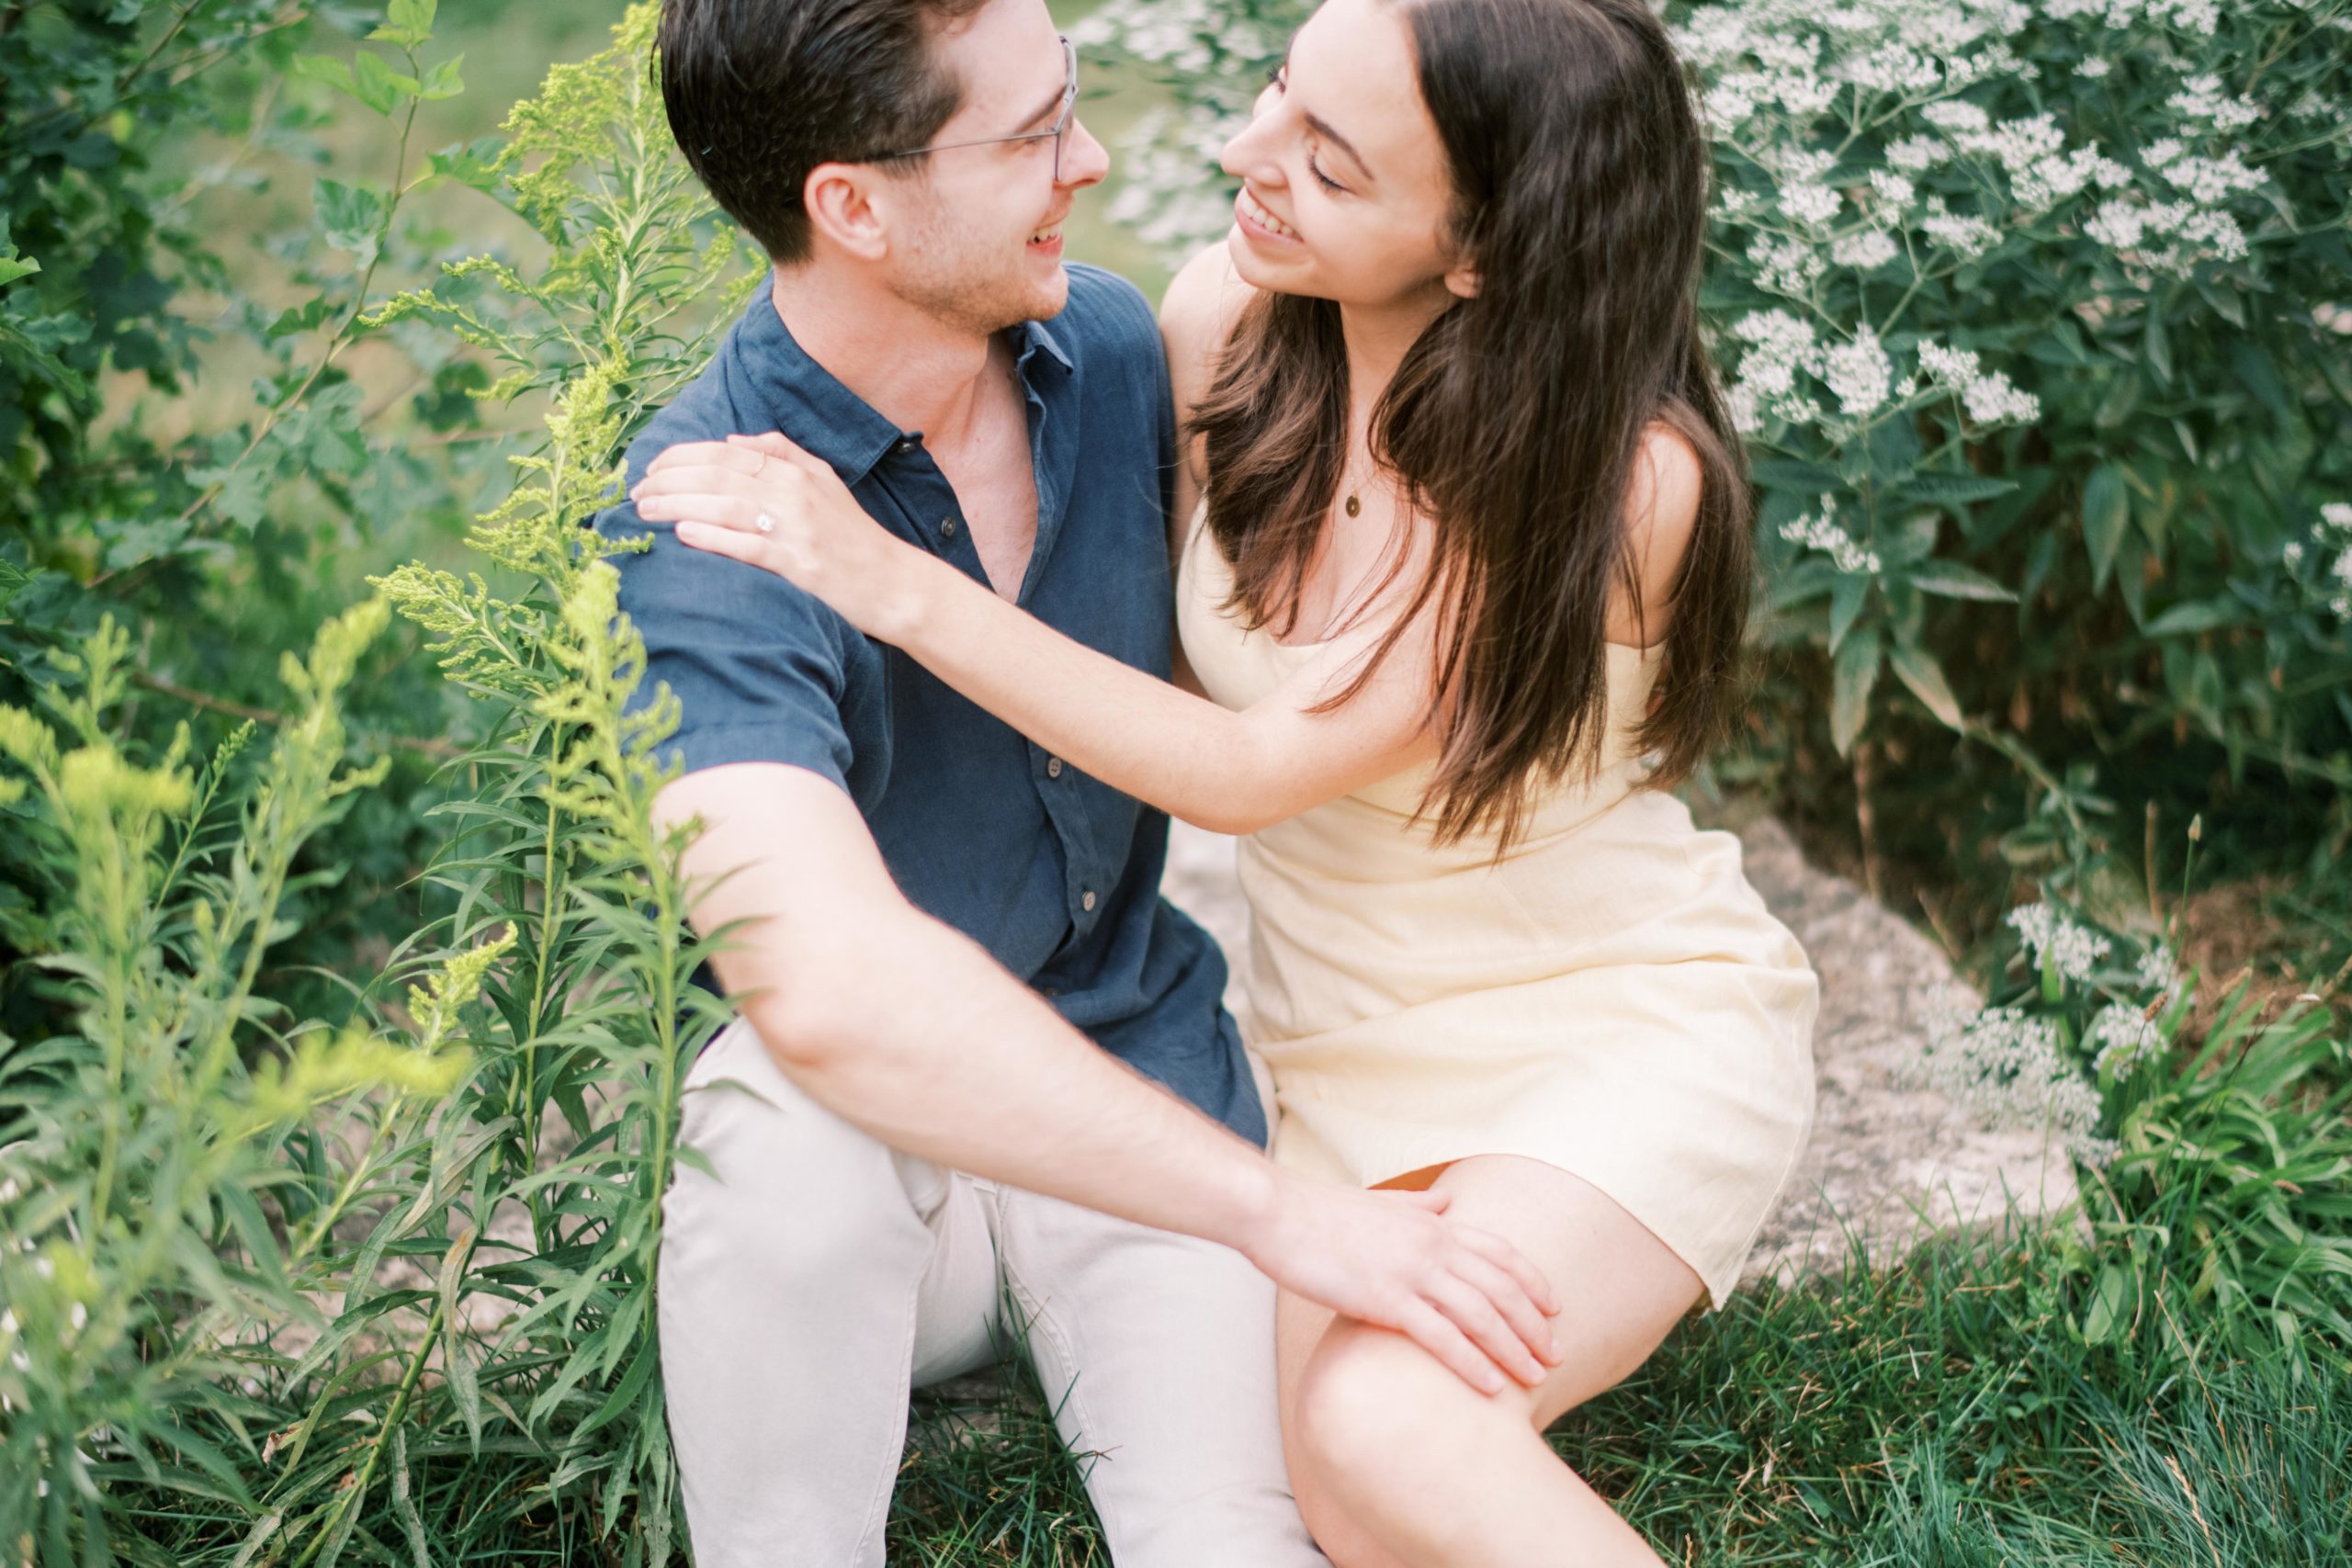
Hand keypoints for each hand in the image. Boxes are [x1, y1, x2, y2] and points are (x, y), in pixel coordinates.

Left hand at [630, 431, 927, 640]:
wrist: (893, 583)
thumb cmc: (853, 537)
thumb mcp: (824, 482)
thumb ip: (782, 453)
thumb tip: (731, 439)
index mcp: (795, 471)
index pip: (726, 453)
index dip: (682, 456)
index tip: (650, 469)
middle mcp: (795, 493)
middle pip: (718, 475)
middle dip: (669, 480)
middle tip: (635, 493)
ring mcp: (797, 528)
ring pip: (725, 505)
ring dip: (677, 505)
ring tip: (644, 511)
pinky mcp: (800, 564)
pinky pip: (748, 545)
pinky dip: (714, 536)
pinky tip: (683, 532)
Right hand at [1241, 1174, 1562, 1395]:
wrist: (1279, 1214)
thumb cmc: (1323, 1212)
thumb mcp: (1380, 1200)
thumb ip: (1418, 1203)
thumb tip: (1446, 1200)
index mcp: (1433, 1222)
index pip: (1501, 1252)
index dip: (1533, 1281)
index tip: (1555, 1308)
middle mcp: (1433, 1244)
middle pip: (1501, 1287)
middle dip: (1534, 1324)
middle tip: (1556, 1355)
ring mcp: (1411, 1271)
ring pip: (1480, 1314)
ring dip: (1513, 1348)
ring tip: (1535, 1377)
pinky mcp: (1386, 1299)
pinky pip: (1441, 1336)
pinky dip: (1472, 1362)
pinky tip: (1491, 1386)